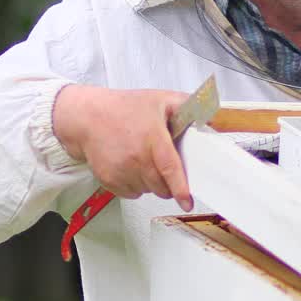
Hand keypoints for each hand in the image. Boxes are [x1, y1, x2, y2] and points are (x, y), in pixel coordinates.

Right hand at [52, 85, 193, 210]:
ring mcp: (121, 170)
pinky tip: (131, 166)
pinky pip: (132, 193)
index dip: (180, 189)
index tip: (187, 201)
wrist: (87, 117)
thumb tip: (213, 115)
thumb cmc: (124, 107)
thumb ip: (189, 106)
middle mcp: (136, 157)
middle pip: (161, 186)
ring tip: (143, 159)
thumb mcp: (161, 99)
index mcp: (152, 138)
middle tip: (162, 164)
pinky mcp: (109, 180)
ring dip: (151, 183)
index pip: (170, 169)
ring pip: (147, 191)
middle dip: (167, 181)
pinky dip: (136, 186)